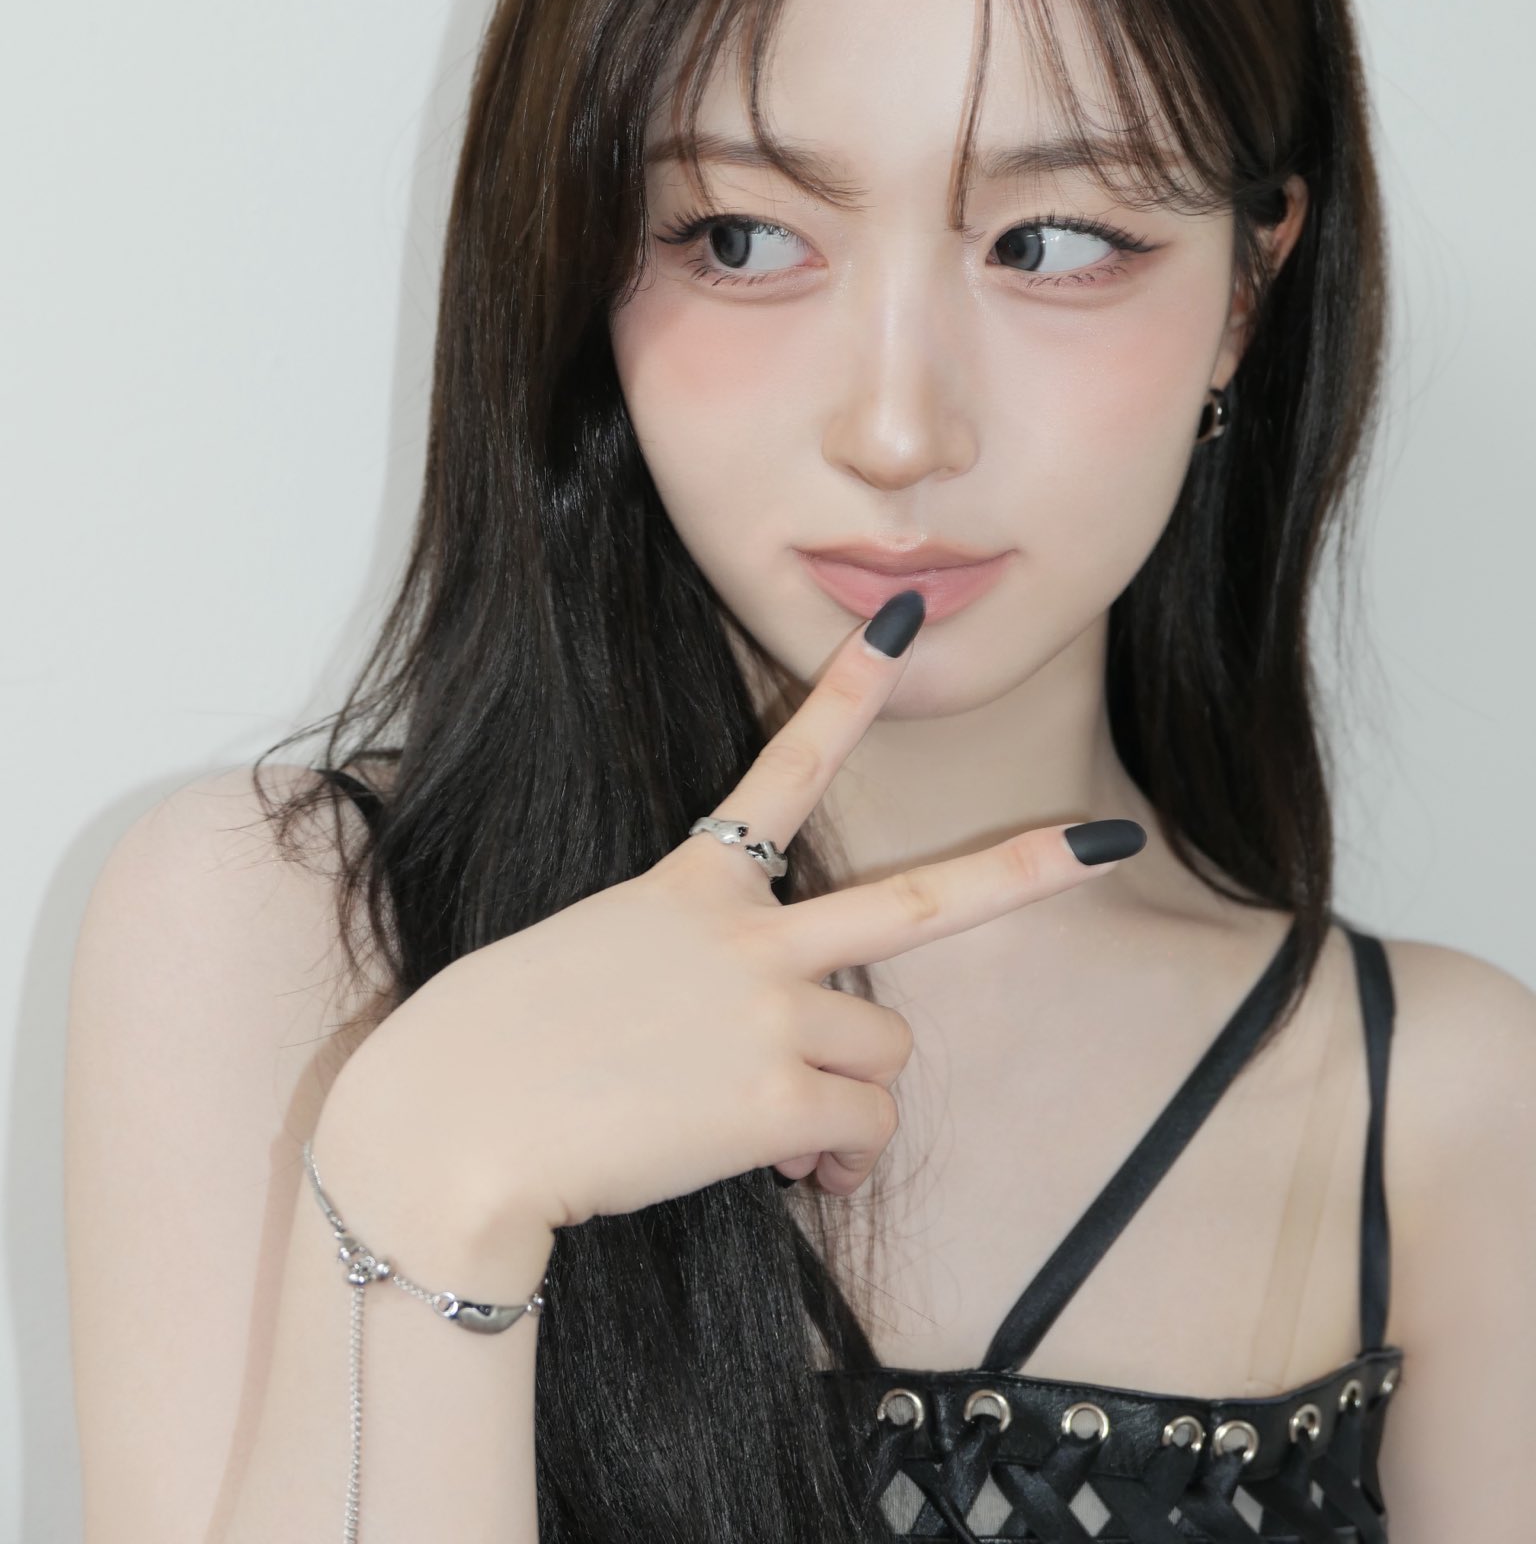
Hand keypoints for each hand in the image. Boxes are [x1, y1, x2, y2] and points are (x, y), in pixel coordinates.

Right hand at [323, 592, 1142, 1244]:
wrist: (451, 1123)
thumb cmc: (496, 1045)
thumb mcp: (595, 961)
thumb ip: (697, 976)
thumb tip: (778, 1057)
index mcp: (693, 885)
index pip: (784, 769)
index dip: (844, 694)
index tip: (895, 626)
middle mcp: (748, 936)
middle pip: (917, 905)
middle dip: (1024, 869)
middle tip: (1107, 840)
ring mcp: (767, 1012)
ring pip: (883, 1053)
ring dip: (847, 1098)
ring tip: (784, 1134)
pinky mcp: (773, 1097)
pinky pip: (861, 1134)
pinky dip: (834, 1167)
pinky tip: (782, 1177)